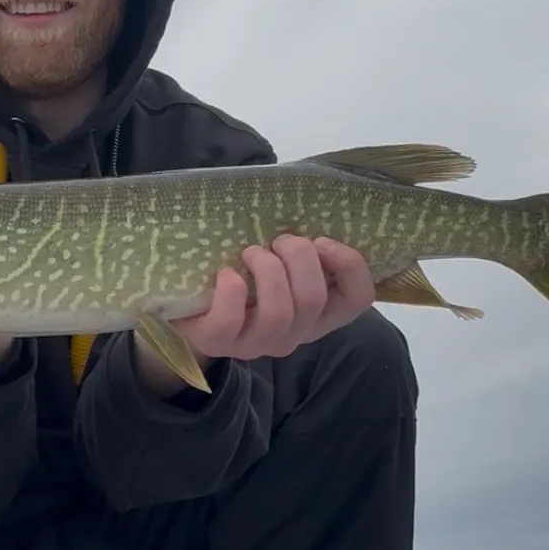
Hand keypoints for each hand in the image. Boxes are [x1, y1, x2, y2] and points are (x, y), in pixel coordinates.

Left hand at [173, 234, 374, 361]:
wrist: (190, 305)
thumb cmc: (246, 272)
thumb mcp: (281, 259)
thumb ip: (303, 245)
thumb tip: (314, 206)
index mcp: (318, 313)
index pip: (358, 297)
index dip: (349, 264)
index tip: (322, 239)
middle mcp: (294, 333)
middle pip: (315, 297)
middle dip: (297, 255)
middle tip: (278, 240)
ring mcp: (257, 343)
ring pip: (280, 311)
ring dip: (266, 268)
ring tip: (251, 252)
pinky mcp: (218, 341)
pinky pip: (231, 319)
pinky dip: (231, 289)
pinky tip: (226, 273)